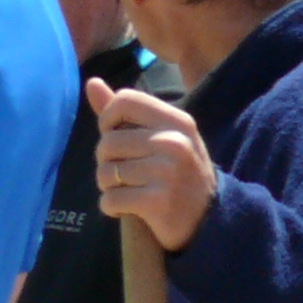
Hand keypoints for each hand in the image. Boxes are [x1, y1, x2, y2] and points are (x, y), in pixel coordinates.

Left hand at [90, 77, 217, 252]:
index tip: (116, 137)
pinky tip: (126, 208)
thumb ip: (126, 112)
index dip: (108, 119)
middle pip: (108, 142)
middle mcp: (175, 143)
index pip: (124, 101)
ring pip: (106, 172)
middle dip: (106, 161)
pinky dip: (111, 207)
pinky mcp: (158, 202)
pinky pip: (110, 199)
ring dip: (108, 186)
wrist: (211, 220)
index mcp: (178, 122)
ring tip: (126, 190)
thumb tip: (91, 82)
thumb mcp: (163, 137)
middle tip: (123, 174)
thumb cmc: (179, 173)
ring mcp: (168, 172)